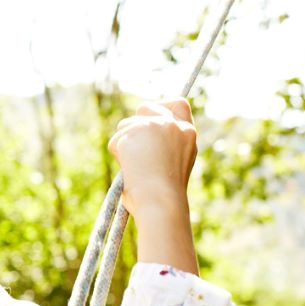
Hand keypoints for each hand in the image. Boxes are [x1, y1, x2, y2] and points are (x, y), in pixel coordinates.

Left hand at [108, 98, 197, 214]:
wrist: (162, 201)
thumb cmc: (166, 193)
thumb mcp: (175, 165)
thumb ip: (166, 146)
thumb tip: (140, 140)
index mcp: (188, 133)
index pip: (178, 104)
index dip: (161, 107)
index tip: (148, 116)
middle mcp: (174, 124)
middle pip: (145, 109)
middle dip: (134, 125)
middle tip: (134, 150)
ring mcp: (155, 125)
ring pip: (126, 125)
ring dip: (124, 144)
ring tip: (136, 168)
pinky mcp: (136, 130)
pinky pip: (116, 141)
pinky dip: (117, 155)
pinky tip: (129, 170)